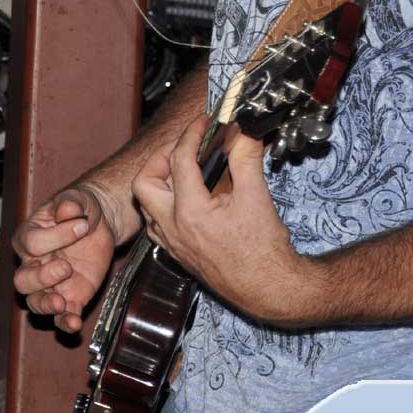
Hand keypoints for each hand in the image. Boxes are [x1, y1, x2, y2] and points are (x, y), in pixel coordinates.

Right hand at [12, 183, 127, 332]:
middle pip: (23, 280)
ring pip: (35, 302)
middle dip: (41, 278)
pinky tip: (75, 323)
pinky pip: (62, 315)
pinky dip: (66, 322)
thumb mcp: (76, 199)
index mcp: (28, 236)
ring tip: (62, 303)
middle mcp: (34, 264)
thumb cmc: (78, 209)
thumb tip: (67, 209)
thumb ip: (69, 203)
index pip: (32, 243)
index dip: (56, 236)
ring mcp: (51, 284)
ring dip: (46, 305)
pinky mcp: (70, 296)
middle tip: (66, 266)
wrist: (97, 223)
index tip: (82, 225)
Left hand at [132, 113, 323, 327]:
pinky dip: (165, 205)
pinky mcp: (177, 253)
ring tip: (185, 170)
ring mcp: (172, 244)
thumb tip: (241, 131)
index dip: (191, 135)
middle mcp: (173, 229)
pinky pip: (157, 224)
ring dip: (160, 183)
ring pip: (147, 205)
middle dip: (160, 159)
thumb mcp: (256, 196)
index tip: (203, 124)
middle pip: (143, 183)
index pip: (179, 160)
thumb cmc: (263, 251)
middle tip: (183, 148)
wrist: (268, 288)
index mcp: (190, 213)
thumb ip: (245, 158)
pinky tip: (188, 199)